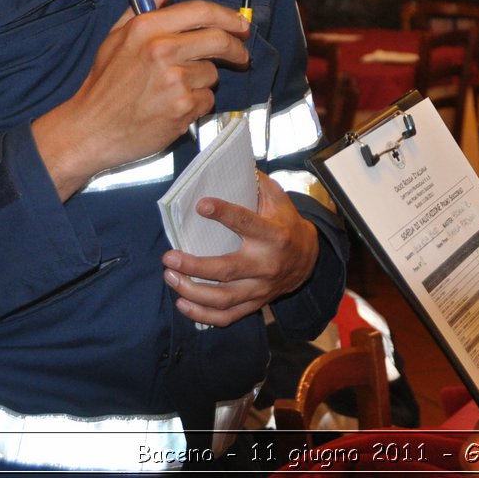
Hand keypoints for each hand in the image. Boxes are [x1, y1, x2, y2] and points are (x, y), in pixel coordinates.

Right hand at [33, 0, 251, 199]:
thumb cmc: (105, 83)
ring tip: (177, 87)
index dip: (228, 17)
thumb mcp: (119, 34)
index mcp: (146, 27)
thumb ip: (147, 0)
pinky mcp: (183, 107)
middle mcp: (162, 50)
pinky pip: (207, 99)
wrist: (91, 128)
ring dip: (204, 80)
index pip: (202, 10)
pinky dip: (197, 103)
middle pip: (220, 40)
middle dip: (237, 48)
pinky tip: (175, 105)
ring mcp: (174, 80)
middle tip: (240, 55)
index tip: (240, 25)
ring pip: (213, 73)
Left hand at [161, 172, 319, 325]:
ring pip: (223, 299)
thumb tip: (234, 161)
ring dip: (192, 292)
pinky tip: (182, 304)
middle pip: (227, 270)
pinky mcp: (255, 303)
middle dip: (194, 266)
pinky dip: (202, 316)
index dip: (223, 213)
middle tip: (168, 258)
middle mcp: (267, 264)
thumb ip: (257, 183)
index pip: (246, 223)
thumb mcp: (279, 199)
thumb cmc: (286, 224)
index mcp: (274, 235)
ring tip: (170, 278)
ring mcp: (261, 288)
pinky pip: (227, 317)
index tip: (200, 205)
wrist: (310, 259)